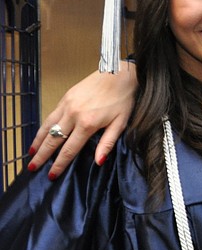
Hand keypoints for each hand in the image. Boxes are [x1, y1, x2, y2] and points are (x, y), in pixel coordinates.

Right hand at [29, 62, 137, 177]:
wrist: (118, 74)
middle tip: (32, 167)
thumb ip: (108, 143)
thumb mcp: (121, 123)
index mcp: (88, 124)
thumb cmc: (122, 100)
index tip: (52, 174)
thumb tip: (98, 162)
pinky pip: (50, 116)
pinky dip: (43, 127)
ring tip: (31, 153)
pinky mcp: (65, 97)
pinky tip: (41, 134)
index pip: (69, 149)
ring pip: (47, 127)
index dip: (60, 163)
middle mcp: (73, 115)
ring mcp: (67, 105)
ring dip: (38, 141)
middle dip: (42, 155)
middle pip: (53, 140)